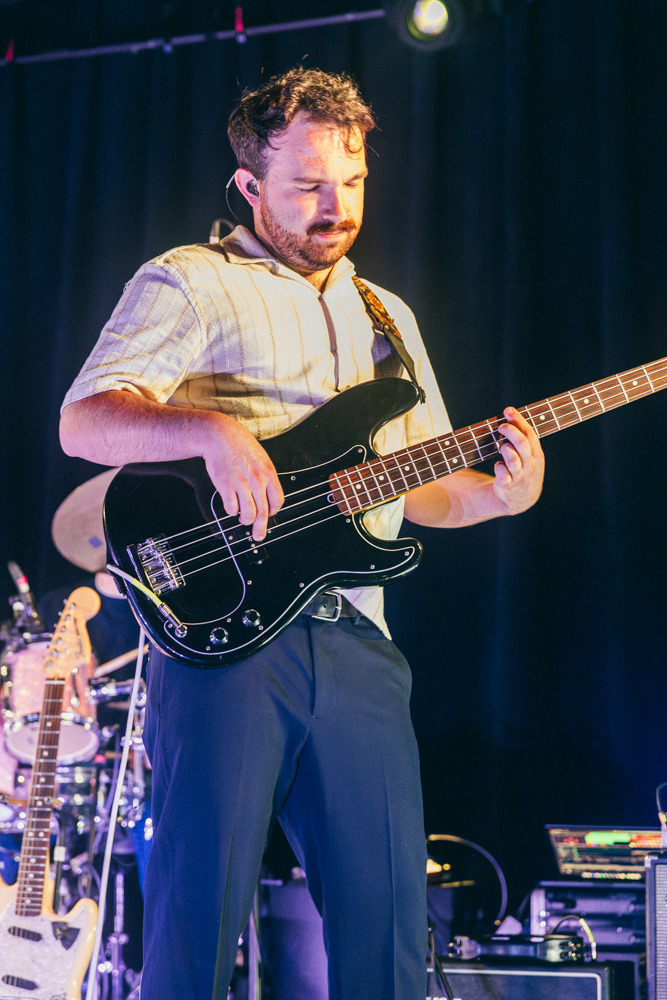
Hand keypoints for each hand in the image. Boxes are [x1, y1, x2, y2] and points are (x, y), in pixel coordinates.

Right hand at [203, 413, 283, 540]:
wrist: (220, 436)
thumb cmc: (239, 445)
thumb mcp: (260, 458)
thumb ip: (265, 476)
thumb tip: (266, 495)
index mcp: (269, 473)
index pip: (278, 501)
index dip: (273, 511)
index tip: (269, 514)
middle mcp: (257, 480)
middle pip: (264, 513)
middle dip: (261, 528)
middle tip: (258, 536)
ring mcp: (242, 484)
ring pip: (248, 514)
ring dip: (245, 520)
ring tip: (243, 519)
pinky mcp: (226, 486)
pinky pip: (231, 508)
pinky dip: (231, 511)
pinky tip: (231, 505)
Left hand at [493, 406, 544, 513]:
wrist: (522, 500)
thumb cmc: (524, 471)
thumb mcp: (530, 457)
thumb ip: (524, 440)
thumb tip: (511, 417)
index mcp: (537, 455)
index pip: (530, 434)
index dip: (519, 420)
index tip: (508, 410)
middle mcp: (530, 466)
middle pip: (522, 444)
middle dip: (510, 431)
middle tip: (500, 426)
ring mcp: (520, 477)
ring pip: (513, 459)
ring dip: (505, 449)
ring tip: (501, 446)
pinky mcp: (508, 486)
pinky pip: (502, 475)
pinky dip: (499, 468)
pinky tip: (499, 466)